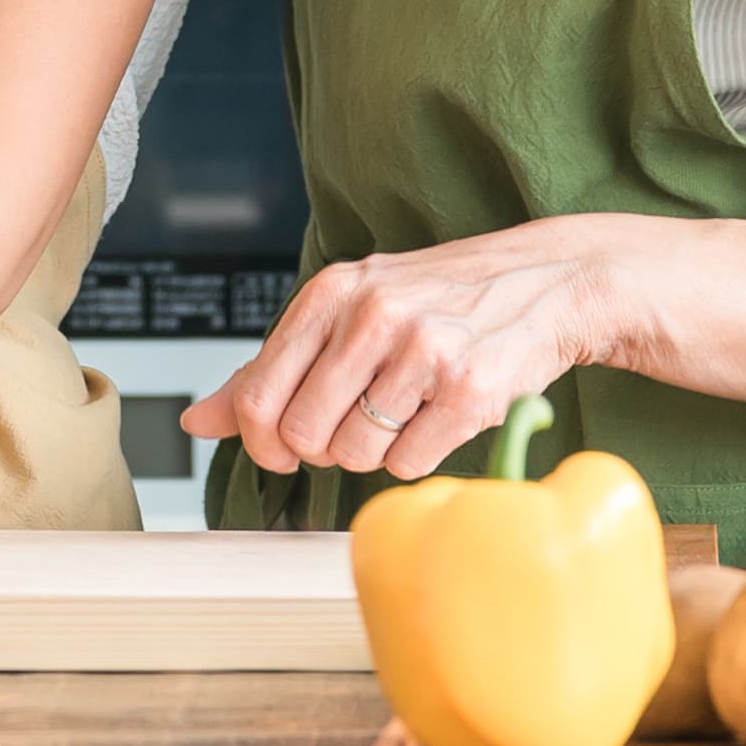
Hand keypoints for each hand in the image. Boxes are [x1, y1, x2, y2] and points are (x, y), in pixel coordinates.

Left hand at [179, 223, 655, 482]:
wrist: (549, 282)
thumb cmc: (438, 300)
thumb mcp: (350, 310)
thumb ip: (273, 367)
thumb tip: (196, 420)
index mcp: (332, 291)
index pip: (257, 395)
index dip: (263, 441)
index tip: (287, 447)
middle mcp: (373, 314)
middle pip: (302, 434)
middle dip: (324, 448)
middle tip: (358, 425)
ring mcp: (423, 350)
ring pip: (355, 454)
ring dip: (376, 452)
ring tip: (406, 413)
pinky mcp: (469, 390)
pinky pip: (410, 463)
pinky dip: (419, 456)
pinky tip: (439, 418)